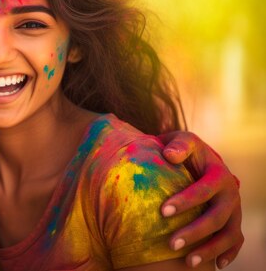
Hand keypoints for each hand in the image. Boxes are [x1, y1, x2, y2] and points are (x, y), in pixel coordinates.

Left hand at [159, 131, 242, 268]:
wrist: (195, 158)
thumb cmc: (182, 150)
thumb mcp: (181, 140)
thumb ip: (178, 145)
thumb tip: (170, 155)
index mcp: (218, 173)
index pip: (203, 190)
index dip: (184, 201)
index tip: (162, 212)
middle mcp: (230, 193)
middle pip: (216, 217)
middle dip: (194, 232)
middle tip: (171, 244)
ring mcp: (234, 209)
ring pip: (228, 234)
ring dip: (210, 249)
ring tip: (188, 261)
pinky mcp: (233, 221)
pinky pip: (236, 241)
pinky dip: (228, 254)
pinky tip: (216, 266)